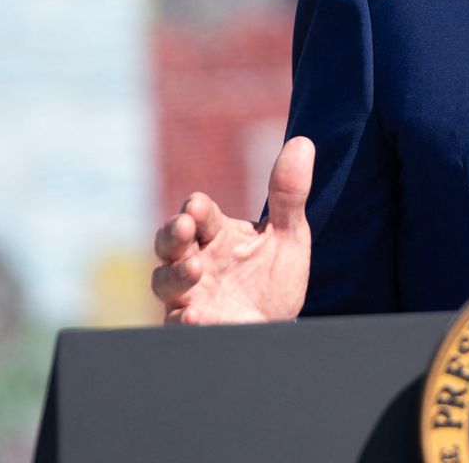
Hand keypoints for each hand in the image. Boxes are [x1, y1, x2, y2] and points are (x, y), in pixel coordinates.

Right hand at [151, 136, 314, 323]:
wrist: (277, 324)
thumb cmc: (273, 277)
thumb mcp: (287, 235)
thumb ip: (289, 194)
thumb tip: (303, 142)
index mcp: (216, 234)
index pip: (198, 213)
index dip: (196, 210)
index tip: (197, 208)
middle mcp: (196, 260)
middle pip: (168, 242)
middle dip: (171, 234)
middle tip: (183, 227)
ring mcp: (190, 294)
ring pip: (164, 281)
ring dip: (175, 274)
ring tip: (193, 268)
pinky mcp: (194, 326)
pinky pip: (177, 323)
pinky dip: (184, 319)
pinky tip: (194, 316)